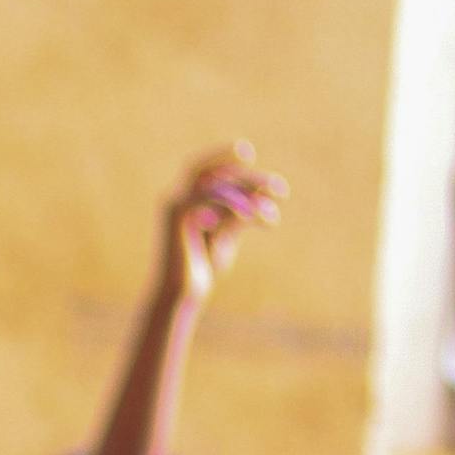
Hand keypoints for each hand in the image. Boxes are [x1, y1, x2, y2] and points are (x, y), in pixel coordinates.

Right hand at [158, 145, 284, 308]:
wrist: (181, 293)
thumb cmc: (203, 265)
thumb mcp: (226, 235)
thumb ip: (239, 214)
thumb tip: (264, 199)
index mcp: (188, 199)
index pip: (211, 170)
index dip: (230, 160)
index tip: (255, 162)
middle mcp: (178, 198)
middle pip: (213, 171)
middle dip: (248, 176)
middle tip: (279, 188)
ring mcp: (175, 206)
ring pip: (215, 185)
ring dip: (246, 195)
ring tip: (270, 213)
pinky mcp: (177, 218)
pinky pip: (207, 199)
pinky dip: (231, 205)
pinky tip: (251, 217)